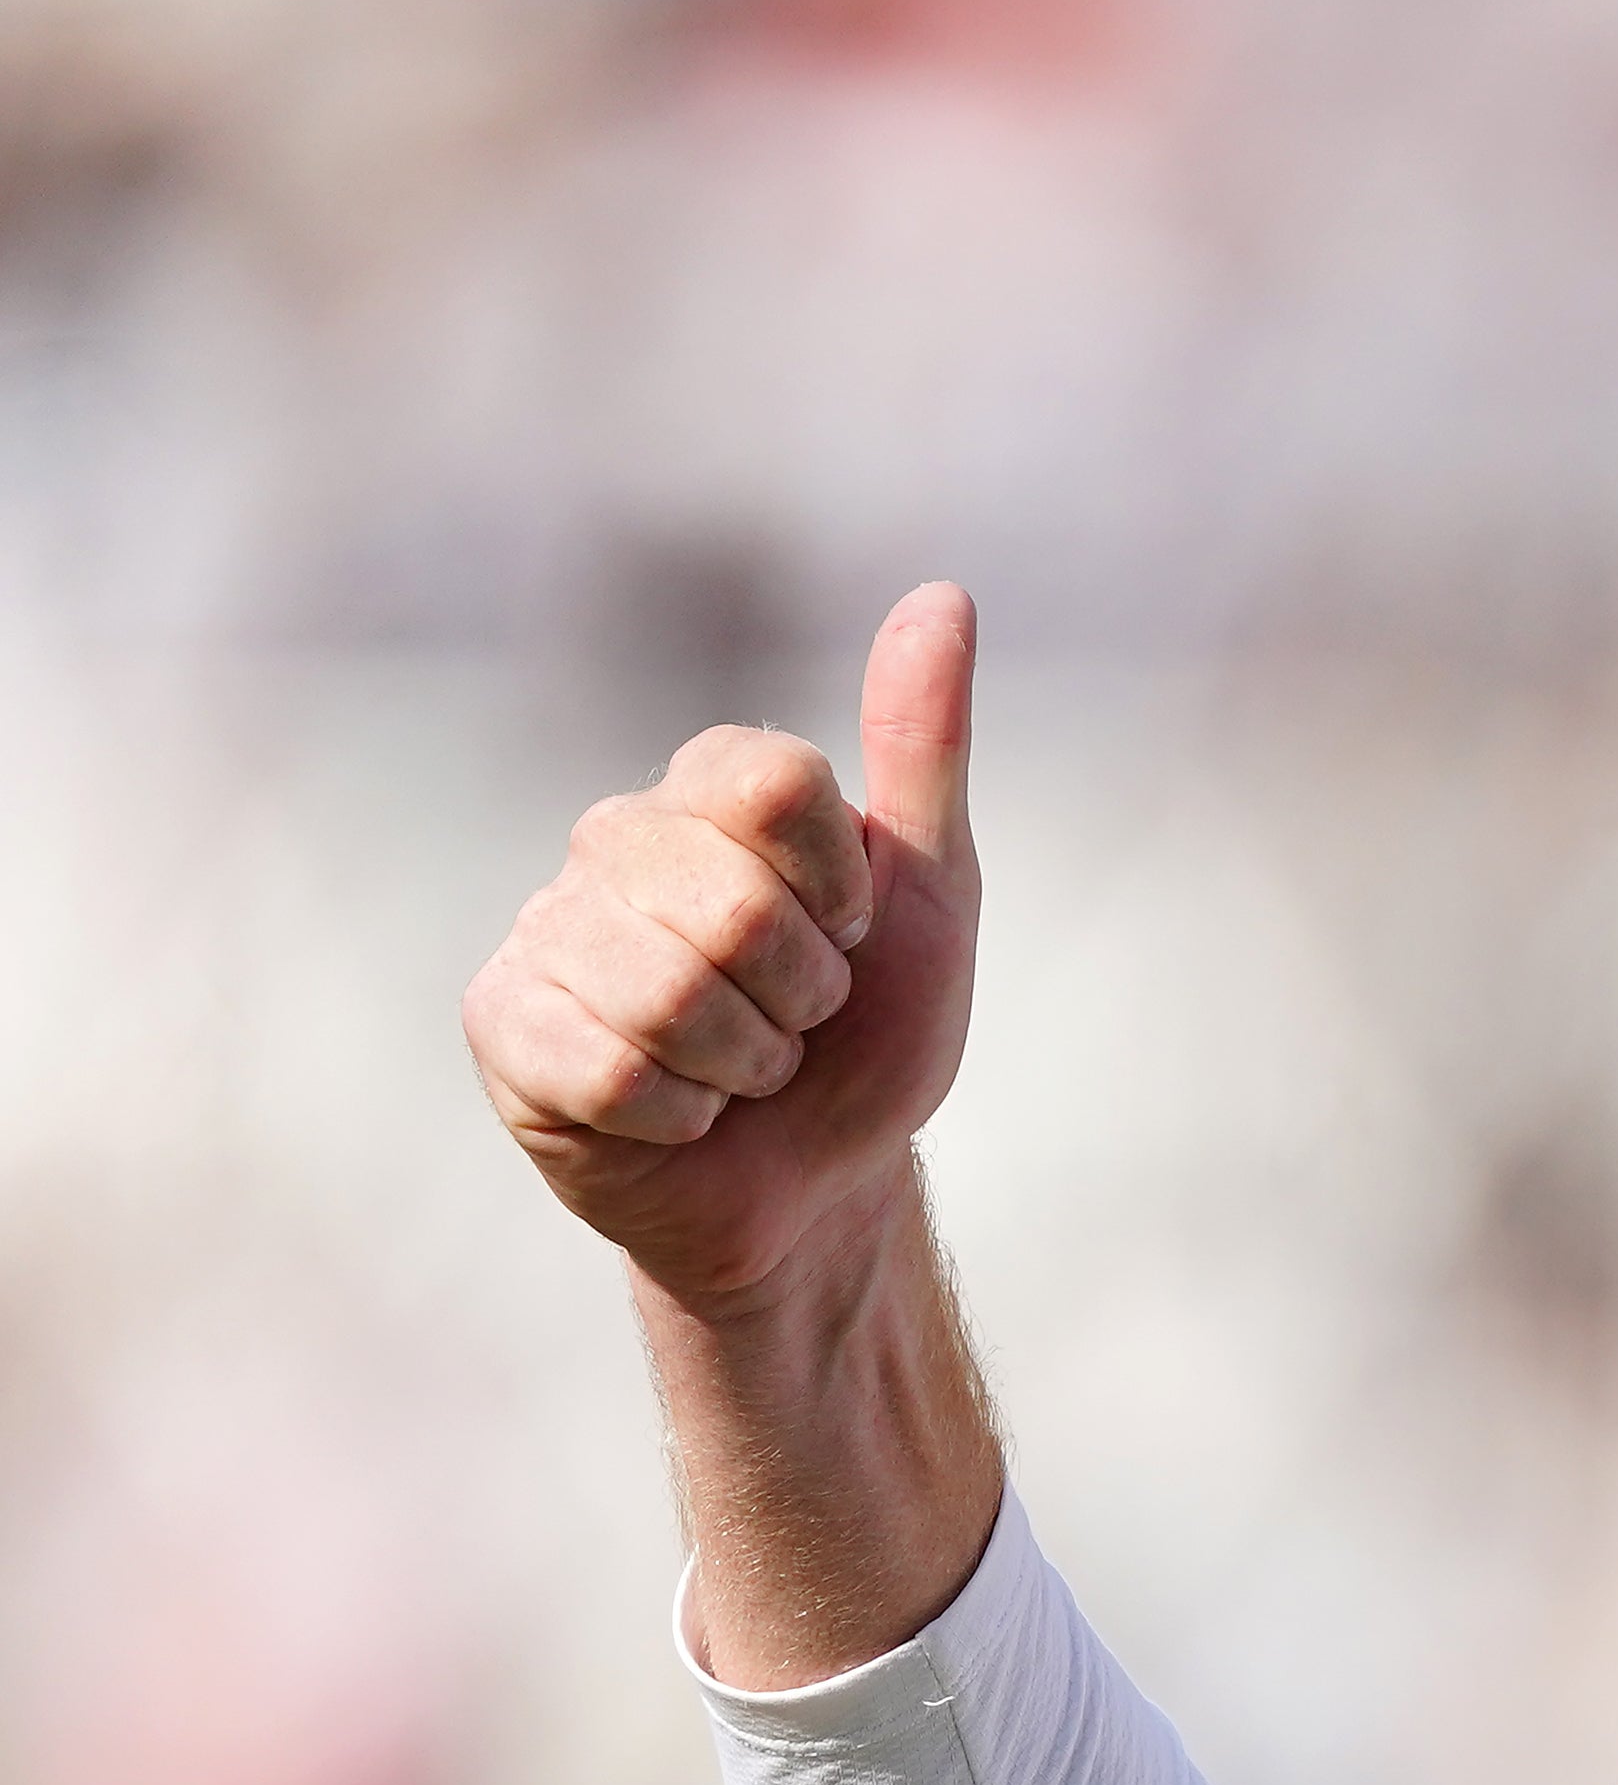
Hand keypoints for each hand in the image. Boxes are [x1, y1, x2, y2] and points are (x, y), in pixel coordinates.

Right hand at [464, 583, 981, 1313]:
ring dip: (744, 1063)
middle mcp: (616, 838)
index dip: (837, 889)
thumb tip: (946, 595)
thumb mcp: (932, 896)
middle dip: (801, 994)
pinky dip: (678, 1114)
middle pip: (729, 900)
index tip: (850, 932)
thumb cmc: (869, 1041)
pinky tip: (674, 1112)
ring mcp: (547, 928)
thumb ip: (927, 748)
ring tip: (738, 1068)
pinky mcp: (504, 1024)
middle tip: (796, 1021)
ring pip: (667, 992)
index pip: (771, 783)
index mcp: (710, 791)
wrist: (819, 1189)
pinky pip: (607, 1066)